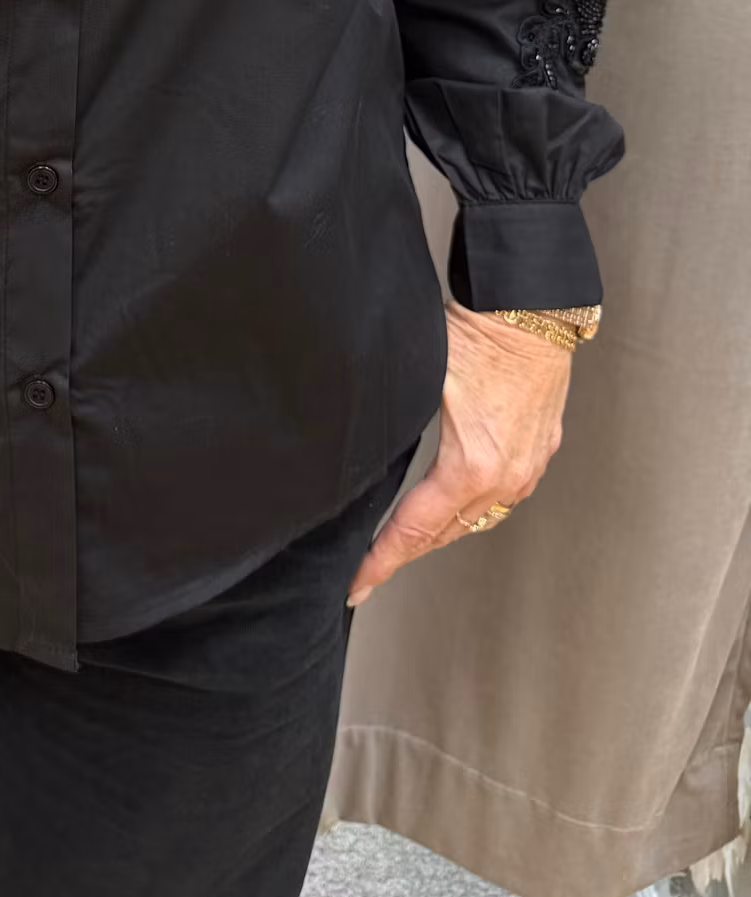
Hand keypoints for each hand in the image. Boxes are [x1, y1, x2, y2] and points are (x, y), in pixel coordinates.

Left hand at [344, 298, 572, 607]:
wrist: (533, 310)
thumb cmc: (478, 334)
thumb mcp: (420, 381)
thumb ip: (392, 424)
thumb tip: (356, 445)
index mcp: (471, 466)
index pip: (415, 530)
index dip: (382, 561)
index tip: (357, 587)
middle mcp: (506, 478)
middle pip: (447, 533)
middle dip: (406, 554)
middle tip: (369, 574)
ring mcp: (528, 467)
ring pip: (477, 518)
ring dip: (441, 533)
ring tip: (405, 545)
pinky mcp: (540, 451)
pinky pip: (502, 496)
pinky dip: (471, 508)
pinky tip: (453, 506)